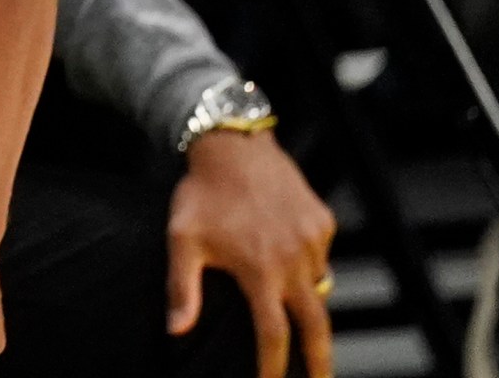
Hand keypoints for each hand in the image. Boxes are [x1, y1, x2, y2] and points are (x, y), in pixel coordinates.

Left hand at [167, 130, 336, 377]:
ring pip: (321, 287)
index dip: (274, 366)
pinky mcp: (323, 220)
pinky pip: (322, 256)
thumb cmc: (202, 193)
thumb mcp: (182, 241)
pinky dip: (311, 268)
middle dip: (320, 359)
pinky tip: (292, 264)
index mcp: (260, 270)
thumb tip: (176, 331)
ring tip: (301, 324)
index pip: (273, 334)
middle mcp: (294, 259)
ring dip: (312, 309)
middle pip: (316, 324)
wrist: (232, 143)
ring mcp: (313, 239)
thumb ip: (181, 289)